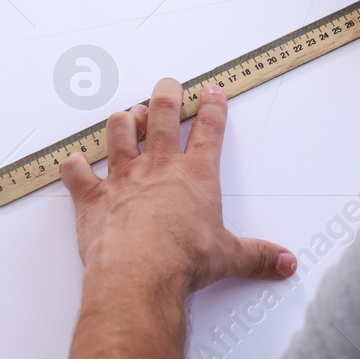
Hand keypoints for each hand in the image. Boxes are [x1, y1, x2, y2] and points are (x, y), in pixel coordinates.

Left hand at [61, 78, 295, 292]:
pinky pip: (77, 172)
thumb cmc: (183, 260)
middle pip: (163, 115)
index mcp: (195, 175)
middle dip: (166, 95)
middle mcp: (159, 167)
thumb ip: (258, 256)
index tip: (212, 92)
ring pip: (119, 132)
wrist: (140, 273)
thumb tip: (285, 263)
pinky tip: (75, 162)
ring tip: (127, 117)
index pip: (209, 130)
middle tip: (168, 85)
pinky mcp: (92, 197)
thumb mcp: (230, 257)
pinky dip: (74, 167)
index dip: (213, 107)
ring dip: (123, 122)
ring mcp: (123, 178)